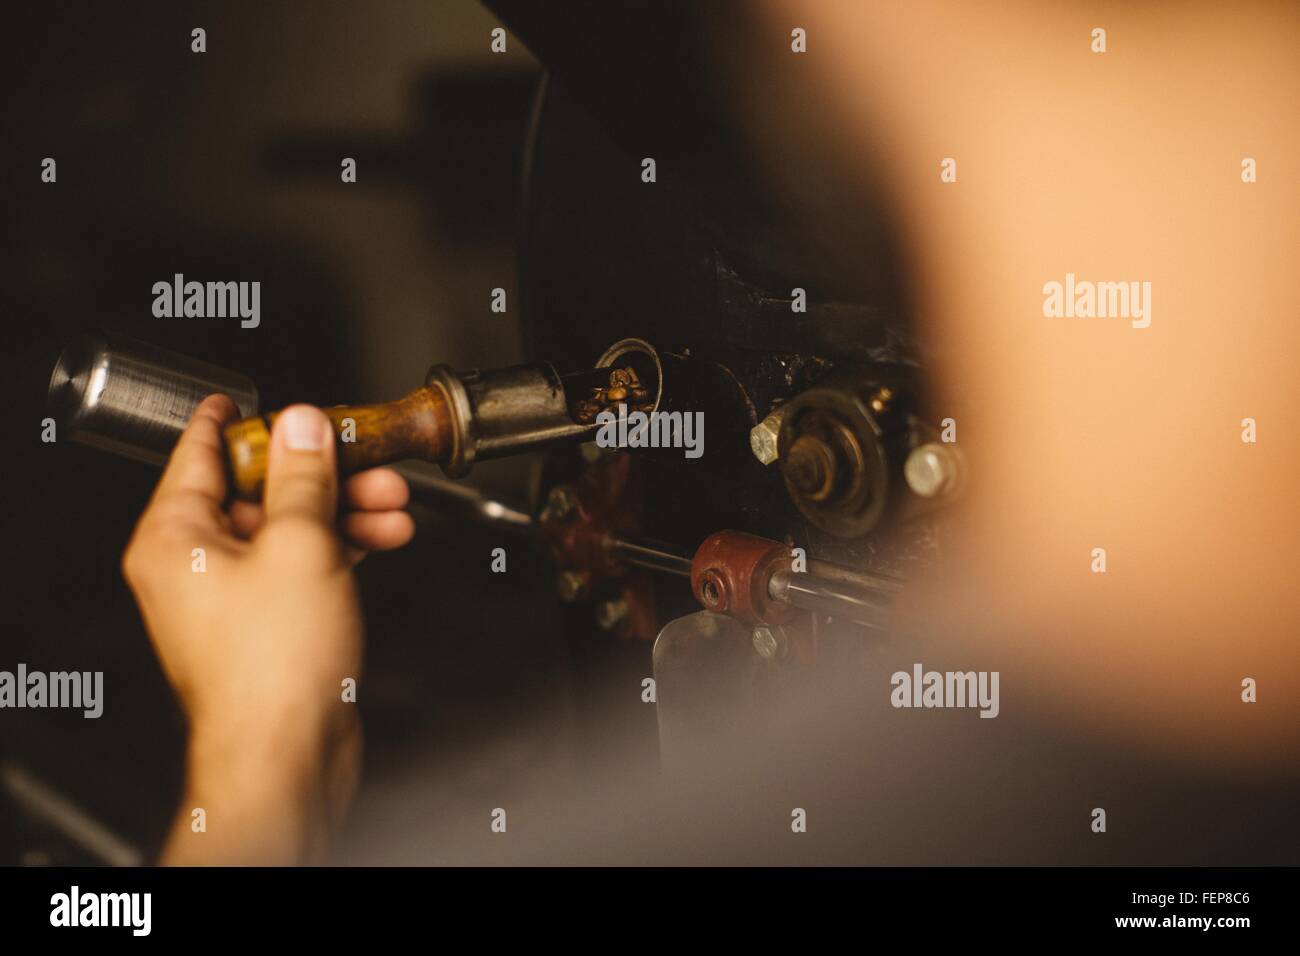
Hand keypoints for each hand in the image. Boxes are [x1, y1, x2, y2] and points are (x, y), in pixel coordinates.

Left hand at [121, 395, 413, 863]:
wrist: (289, 755)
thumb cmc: (273, 670)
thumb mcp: (300, 545)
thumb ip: (304, 476)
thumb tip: (302, 423)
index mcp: (174, 539)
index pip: (197, 454)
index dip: (233, 420)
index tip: (246, 396)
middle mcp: (195, 567)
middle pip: (257, 491)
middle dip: (320, 472)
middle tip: (363, 453)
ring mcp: (233, 598)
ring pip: (290, 528)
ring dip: (343, 510)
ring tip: (393, 501)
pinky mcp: (270, 624)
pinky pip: (304, 565)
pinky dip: (343, 548)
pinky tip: (386, 536)